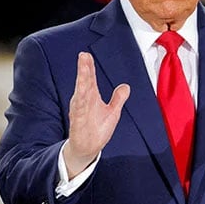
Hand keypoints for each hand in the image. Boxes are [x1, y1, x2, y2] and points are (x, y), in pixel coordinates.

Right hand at [64, 52, 129, 178]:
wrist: (88, 148)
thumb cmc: (97, 129)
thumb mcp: (112, 112)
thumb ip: (118, 99)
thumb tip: (126, 86)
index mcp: (91, 97)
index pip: (89, 79)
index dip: (88, 67)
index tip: (86, 54)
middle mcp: (84, 101)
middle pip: (84, 82)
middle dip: (84, 69)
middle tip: (83, 56)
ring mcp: (80, 111)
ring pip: (80, 93)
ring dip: (81, 80)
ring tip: (83, 69)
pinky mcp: (78, 122)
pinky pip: (78, 110)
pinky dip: (79, 101)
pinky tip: (81, 92)